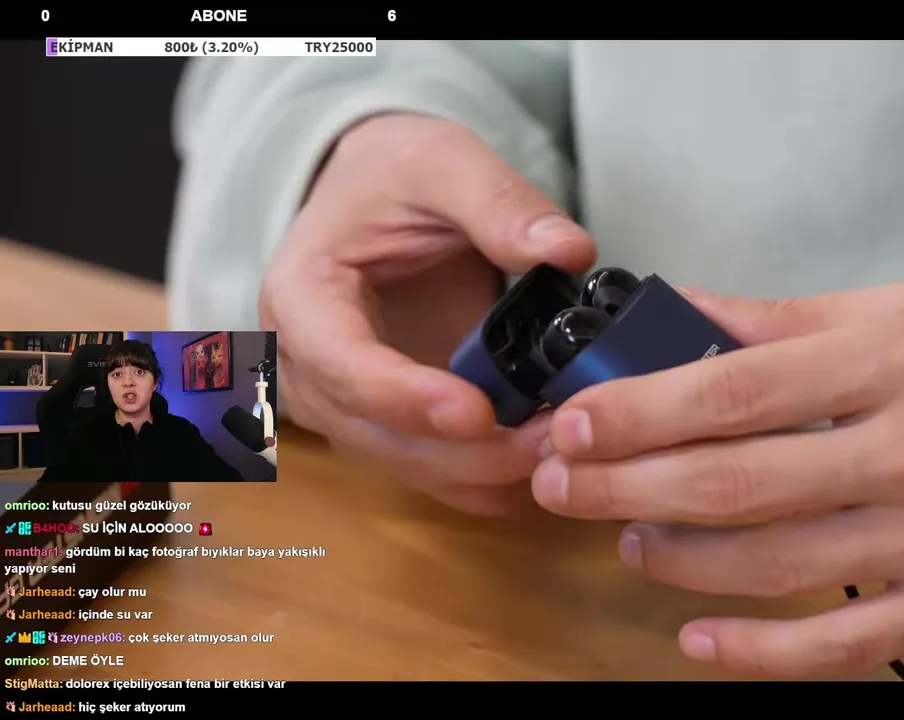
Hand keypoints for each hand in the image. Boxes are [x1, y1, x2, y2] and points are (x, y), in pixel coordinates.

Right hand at [260, 114, 594, 515]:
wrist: (377, 197)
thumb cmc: (393, 175)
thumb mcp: (443, 163)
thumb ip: (499, 203)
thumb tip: (567, 250)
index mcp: (302, 298)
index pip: (339, 364)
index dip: (404, 398)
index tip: (476, 412)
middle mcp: (309, 367)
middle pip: (376, 435)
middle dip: (465, 452)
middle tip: (550, 439)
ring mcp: (347, 405)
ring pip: (407, 466)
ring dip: (484, 472)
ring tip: (563, 447)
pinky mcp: (390, 425)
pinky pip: (434, 471)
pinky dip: (489, 477)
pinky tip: (547, 461)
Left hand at [532, 279, 903, 675]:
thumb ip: (788, 321)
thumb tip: (683, 318)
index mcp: (901, 357)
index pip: (733, 391)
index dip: (636, 411)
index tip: (572, 421)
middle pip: (734, 480)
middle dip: (626, 485)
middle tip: (560, 483)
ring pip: (773, 565)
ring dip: (678, 558)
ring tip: (625, 537)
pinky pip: (841, 647)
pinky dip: (759, 654)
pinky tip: (697, 638)